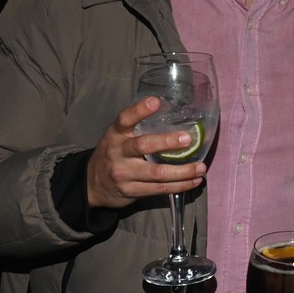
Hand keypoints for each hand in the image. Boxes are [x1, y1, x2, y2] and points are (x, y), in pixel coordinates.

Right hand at [87, 96, 205, 208]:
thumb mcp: (118, 136)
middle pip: (143, 146)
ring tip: (200, 167)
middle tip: (188, 139)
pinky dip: (180, 185)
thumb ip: (138, 128)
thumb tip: (176, 115)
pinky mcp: (132, 191)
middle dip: (167, 142)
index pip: (125, 119)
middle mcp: (118, 152)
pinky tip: (194, 181)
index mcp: (115, 134)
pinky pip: (159, 189)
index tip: (156, 101)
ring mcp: (124, 173)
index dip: (140, 110)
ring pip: (157, 173)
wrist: (93, 184)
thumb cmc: (114, 154)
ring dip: (182, 171)